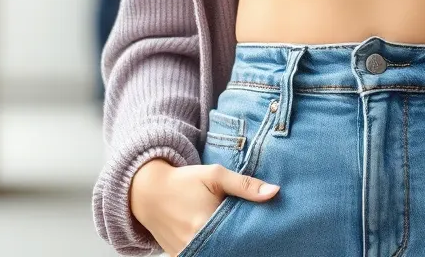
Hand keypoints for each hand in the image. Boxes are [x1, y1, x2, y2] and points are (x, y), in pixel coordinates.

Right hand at [129, 157, 280, 256]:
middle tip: (253, 233)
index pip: (240, 236)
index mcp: (205, 223)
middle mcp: (195, 244)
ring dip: (228, 246)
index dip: (253, 234)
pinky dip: (214, 249)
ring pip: (216, 253)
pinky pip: (202, 255)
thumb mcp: (215, 176)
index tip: (264, 229)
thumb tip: (275, 192)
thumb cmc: (185, 181)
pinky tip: (223, 241)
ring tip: (238, 236)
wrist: (149, 192)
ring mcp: (186, 253)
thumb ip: (245, 185)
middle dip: (242, 242)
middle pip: (229, 248)